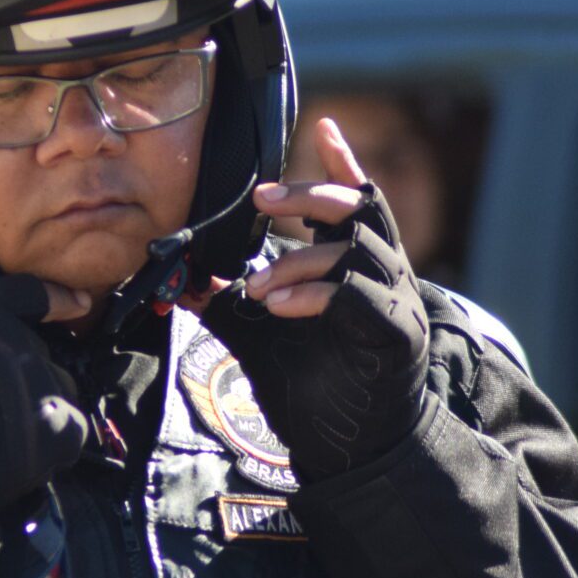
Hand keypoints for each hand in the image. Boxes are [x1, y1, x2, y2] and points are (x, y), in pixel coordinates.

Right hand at [0, 275, 92, 515]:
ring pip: (57, 395)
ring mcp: (43, 386)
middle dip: (25, 381)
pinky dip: (50, 447)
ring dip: (39, 413)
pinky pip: (68, 432)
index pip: (28, 293)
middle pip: (42, 358)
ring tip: (2, 439)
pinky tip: (17, 458)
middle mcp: (18, 342)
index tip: (77, 303)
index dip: (56, 298)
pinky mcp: (59, 429)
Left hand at [195, 116, 430, 478]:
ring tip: (258, 289)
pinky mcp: (397, 332)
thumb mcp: (260, 335)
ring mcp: (395, 300)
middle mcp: (383, 273)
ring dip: (298, 259)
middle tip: (263, 200)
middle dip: (309, 194)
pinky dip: (316, 294)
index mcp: (356, 266)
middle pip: (359, 205)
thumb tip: (180, 279)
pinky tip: (282, 308)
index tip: (322, 126)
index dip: (341, 162)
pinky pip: (358, 294)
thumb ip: (228, 302)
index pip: (356, 200)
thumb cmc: (316, 386)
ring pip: (354, 247)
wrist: (352, 451)